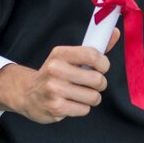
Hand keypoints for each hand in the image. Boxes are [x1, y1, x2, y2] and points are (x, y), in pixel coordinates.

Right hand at [0, 28, 119, 123]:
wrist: (27, 94)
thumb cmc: (55, 73)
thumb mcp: (69, 57)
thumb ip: (94, 47)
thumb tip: (115, 32)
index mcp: (60, 54)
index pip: (93, 55)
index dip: (104, 63)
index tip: (102, 67)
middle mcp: (55, 70)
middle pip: (97, 79)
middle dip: (100, 83)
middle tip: (92, 83)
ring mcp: (54, 90)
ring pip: (93, 96)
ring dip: (92, 97)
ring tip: (82, 94)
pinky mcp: (56, 107)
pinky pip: (85, 109)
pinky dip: (82, 108)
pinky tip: (72, 102)